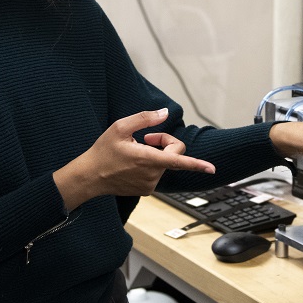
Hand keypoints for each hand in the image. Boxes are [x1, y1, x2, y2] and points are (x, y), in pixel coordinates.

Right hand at [54, 108, 214, 208]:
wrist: (90, 177)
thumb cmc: (103, 151)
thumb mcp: (120, 127)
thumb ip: (145, 118)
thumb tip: (164, 112)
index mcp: (147, 159)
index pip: (178, 160)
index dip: (197, 164)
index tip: (212, 169)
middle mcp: (152, 174)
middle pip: (173, 155)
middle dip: (165, 143)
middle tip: (147, 137)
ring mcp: (150, 185)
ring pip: (165, 164)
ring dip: (156, 154)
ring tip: (136, 151)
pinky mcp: (146, 191)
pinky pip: (157, 173)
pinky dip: (151, 165)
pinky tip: (134, 163)